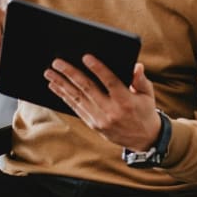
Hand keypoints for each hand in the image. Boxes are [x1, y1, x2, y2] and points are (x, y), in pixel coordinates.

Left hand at [45, 56, 160, 150]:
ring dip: (61, 84)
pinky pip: (76, 108)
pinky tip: (55, 87)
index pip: (110, 82)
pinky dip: (64, 97)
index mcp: (125, 101)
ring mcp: (100, 119)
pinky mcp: (93, 124)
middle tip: (57, 62)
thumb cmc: (145, 111)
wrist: (143, 139)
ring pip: (77, 98)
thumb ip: (140, 80)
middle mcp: (111, 111)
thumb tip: (136, 66)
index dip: (98, 69)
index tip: (86, 57)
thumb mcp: (148, 95)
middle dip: (71, 74)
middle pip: (87, 89)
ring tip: (49, 73)